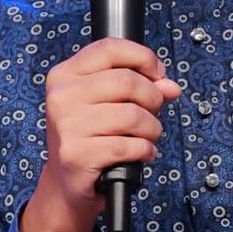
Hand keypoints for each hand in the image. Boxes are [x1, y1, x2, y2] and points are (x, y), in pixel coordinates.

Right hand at [20, 38, 180, 231]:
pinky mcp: (78, 155)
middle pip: (127, 81)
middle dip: (153, 98)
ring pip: (133, 115)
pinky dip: (145, 150)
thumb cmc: (89, 137)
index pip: (110, 48)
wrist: (66, 183)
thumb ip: (140, 87)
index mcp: (65, 75)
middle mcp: (62, 96)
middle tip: (153, 112)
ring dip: (152, 128)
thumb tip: (170, 86)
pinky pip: (129, 145)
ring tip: (147, 136)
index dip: (143, 57)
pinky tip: (142, 153)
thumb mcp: (108, 104)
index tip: (158, 73)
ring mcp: (67, 126)